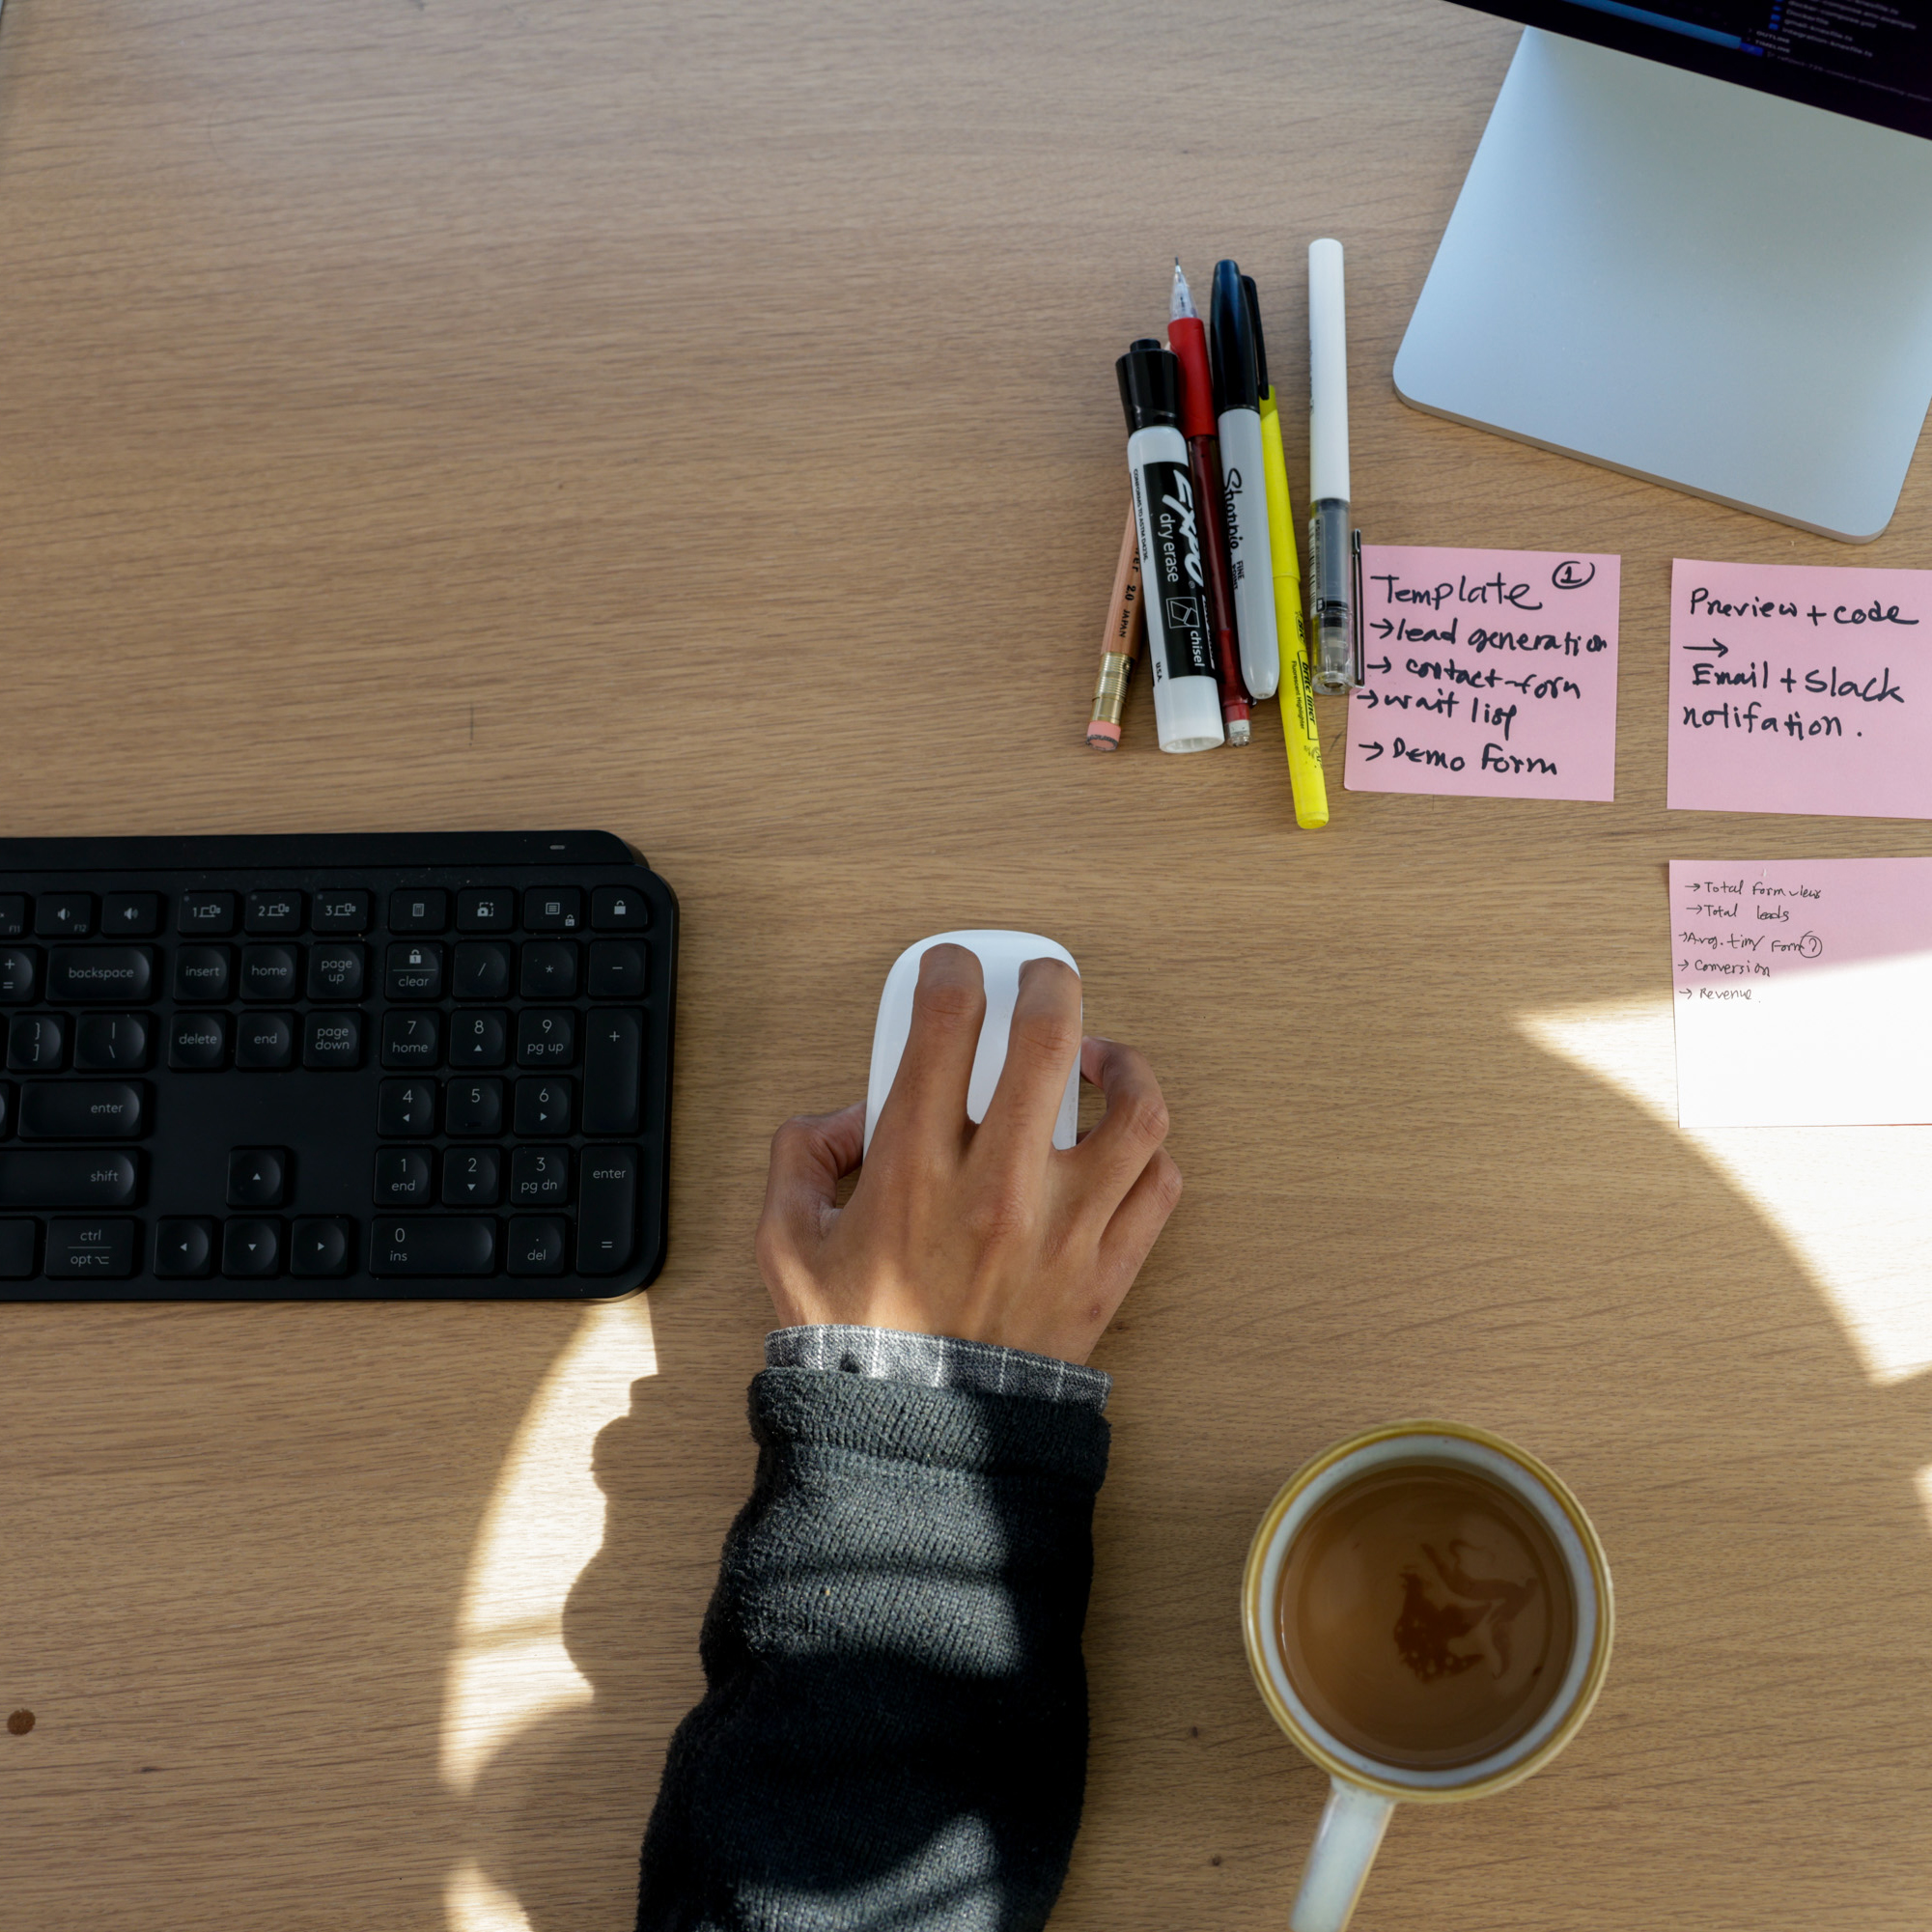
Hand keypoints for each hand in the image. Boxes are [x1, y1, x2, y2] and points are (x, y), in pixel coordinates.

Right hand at [755, 944, 1180, 1364]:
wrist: (919, 1439)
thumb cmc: (854, 1345)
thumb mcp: (787, 1245)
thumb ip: (799, 1160)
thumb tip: (844, 1116)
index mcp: (913, 1168)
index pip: (944, 1024)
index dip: (949, 972)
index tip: (951, 970)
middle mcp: (996, 1186)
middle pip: (1048, 1039)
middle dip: (1047, 983)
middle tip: (1040, 978)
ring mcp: (1064, 1228)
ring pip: (1134, 1111)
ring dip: (1126, 1065)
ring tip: (1101, 1056)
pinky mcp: (1107, 1270)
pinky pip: (1160, 1186)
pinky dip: (1151, 1149)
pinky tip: (1122, 1139)